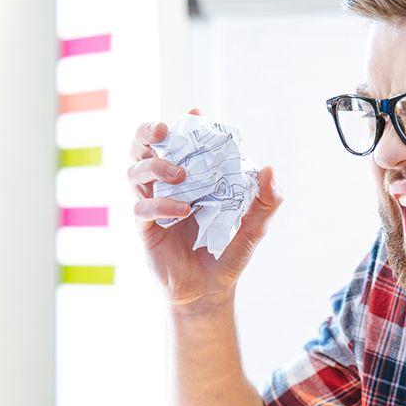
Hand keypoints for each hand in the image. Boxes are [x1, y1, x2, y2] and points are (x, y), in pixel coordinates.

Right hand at [127, 108, 283, 306]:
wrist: (210, 291)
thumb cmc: (227, 254)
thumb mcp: (255, 227)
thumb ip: (267, 200)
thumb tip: (269, 169)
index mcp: (191, 178)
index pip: (180, 143)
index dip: (184, 125)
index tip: (195, 113)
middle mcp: (168, 187)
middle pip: (144, 148)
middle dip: (149, 133)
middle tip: (164, 131)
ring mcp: (154, 205)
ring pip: (136, 171)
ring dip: (155, 166)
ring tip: (180, 175)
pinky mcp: (146, 228)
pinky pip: (142, 208)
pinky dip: (160, 205)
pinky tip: (182, 212)